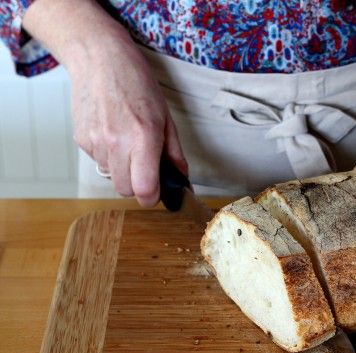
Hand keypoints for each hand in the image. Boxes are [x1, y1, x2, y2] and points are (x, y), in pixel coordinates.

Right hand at [69, 40, 186, 205]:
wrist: (100, 59)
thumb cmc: (137, 83)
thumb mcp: (166, 117)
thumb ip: (174, 153)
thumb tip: (182, 179)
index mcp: (143, 137)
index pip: (143, 189)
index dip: (152, 197)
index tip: (157, 193)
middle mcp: (117, 143)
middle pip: (125, 190)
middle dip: (137, 185)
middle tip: (145, 167)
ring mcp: (96, 142)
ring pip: (111, 176)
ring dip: (122, 168)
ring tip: (127, 140)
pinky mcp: (81, 139)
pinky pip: (99, 161)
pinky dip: (108, 155)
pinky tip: (112, 132)